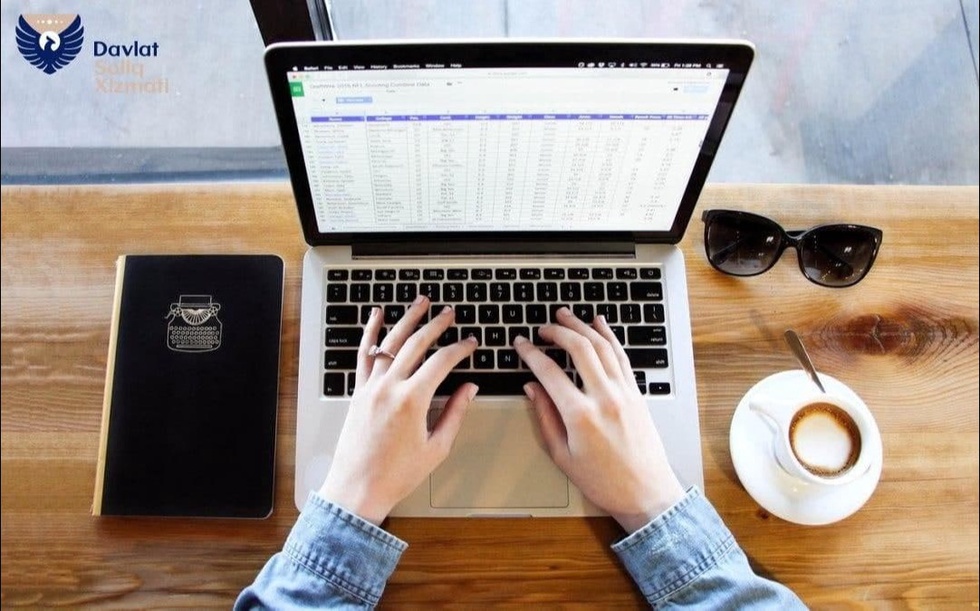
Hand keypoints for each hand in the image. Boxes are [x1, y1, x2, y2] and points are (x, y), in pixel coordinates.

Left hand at [319, 295, 478, 523]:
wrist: (357, 489)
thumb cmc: (396, 475)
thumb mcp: (436, 447)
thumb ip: (455, 413)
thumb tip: (469, 389)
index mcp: (412, 400)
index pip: (442, 362)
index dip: (460, 349)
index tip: (471, 343)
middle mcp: (389, 387)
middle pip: (416, 343)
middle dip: (436, 325)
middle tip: (450, 313)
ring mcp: (370, 387)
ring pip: (390, 342)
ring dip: (407, 319)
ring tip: (421, 302)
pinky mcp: (358, 392)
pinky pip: (364, 355)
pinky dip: (370, 332)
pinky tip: (377, 316)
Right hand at [514, 307, 684, 532]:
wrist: (646, 493)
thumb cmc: (603, 482)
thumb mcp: (562, 455)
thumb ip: (545, 417)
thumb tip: (532, 388)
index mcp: (580, 416)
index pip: (549, 372)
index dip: (530, 353)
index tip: (521, 344)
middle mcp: (604, 398)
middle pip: (579, 348)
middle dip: (557, 331)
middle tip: (542, 328)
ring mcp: (624, 393)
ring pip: (602, 346)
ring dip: (582, 326)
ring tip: (565, 315)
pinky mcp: (637, 393)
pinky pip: (621, 356)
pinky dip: (609, 336)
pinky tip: (599, 324)